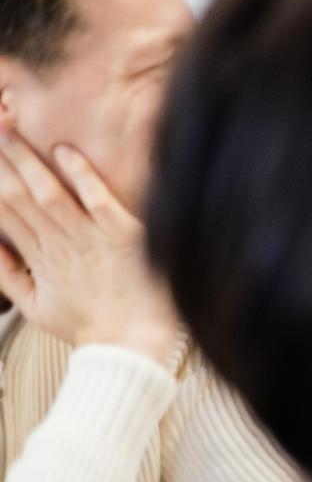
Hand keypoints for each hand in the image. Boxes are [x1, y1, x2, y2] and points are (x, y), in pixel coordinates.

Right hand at [0, 133, 177, 364]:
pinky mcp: (123, 238)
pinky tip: (66, 151)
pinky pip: (98, 201)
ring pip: (50, 193)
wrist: (130, 351)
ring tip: (10, 131)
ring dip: (29, 161)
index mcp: (39, 258)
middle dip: (2, 160)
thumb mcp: (35, 307)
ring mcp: (90, 241)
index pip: (5, 210)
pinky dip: (82, 175)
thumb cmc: (90, 328)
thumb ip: (7, 275)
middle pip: (20, 195)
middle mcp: (59, 245)